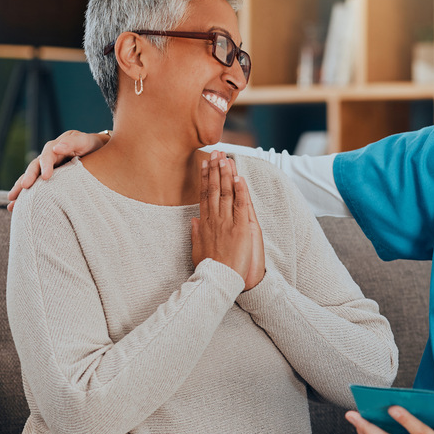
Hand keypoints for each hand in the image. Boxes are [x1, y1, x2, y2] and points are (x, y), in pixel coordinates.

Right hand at [7, 130, 108, 210]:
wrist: (96, 150)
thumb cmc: (91, 145)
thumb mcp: (84, 141)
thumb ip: (72, 142)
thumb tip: (57, 148)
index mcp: (56, 148)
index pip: (47, 155)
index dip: (46, 165)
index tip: (46, 177)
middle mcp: (48, 158)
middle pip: (34, 167)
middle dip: (27, 177)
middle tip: (24, 188)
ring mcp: (48, 169)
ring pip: (31, 178)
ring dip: (20, 189)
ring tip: (11, 202)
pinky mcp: (50, 180)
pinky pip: (37, 187)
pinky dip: (27, 196)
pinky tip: (16, 207)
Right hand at [191, 152, 261, 286]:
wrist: (218, 281)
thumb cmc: (209, 268)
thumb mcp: (197, 248)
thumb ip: (196, 232)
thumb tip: (193, 220)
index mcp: (204, 223)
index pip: (204, 195)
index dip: (205, 177)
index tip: (205, 163)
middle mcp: (214, 219)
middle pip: (213, 189)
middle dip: (215, 169)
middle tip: (216, 152)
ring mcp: (227, 223)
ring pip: (225, 193)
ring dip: (226, 174)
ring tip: (225, 157)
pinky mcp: (240, 228)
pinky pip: (240, 205)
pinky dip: (239, 191)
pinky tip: (238, 177)